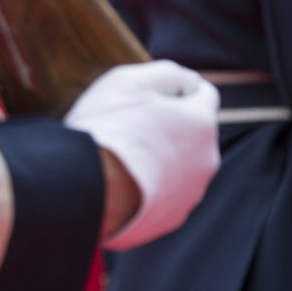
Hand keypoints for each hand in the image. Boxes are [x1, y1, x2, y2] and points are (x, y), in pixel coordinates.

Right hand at [63, 60, 219, 250]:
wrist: (85, 185)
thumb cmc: (107, 127)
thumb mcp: (131, 80)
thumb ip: (169, 72)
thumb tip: (189, 81)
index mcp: (201, 121)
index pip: (205, 94)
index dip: (177, 88)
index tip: (151, 93)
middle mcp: (206, 158)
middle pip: (192, 132)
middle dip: (169, 126)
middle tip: (129, 124)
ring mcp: (191, 192)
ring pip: (180, 165)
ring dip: (159, 157)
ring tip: (121, 156)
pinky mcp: (173, 217)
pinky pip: (165, 194)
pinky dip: (149, 185)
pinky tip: (121, 180)